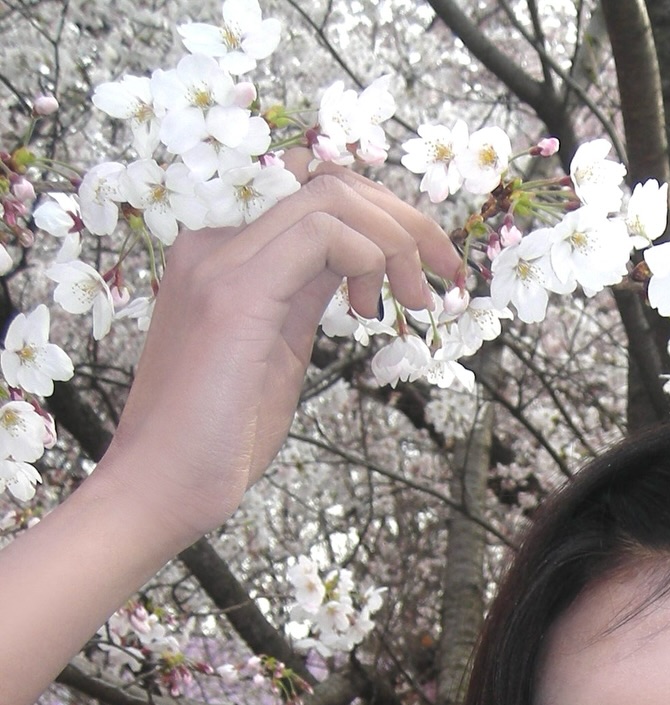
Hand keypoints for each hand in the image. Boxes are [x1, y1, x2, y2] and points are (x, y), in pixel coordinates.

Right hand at [97, 159, 465, 548]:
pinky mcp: (236, 293)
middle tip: (442, 277)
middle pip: (330, 183)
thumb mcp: (275, 355)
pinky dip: (371, 258)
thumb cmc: (214, 441)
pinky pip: (323, 234)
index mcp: (223, 256)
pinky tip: (375, 311)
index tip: (421, 270)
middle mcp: (215, 243)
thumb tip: (354, 275)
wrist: (158, 487)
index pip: (312, 194)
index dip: (379, 217)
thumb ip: (304, 304)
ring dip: (397, 240)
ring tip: (416, 302)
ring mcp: (221, 262)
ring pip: (331, 197)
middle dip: (404, 222)